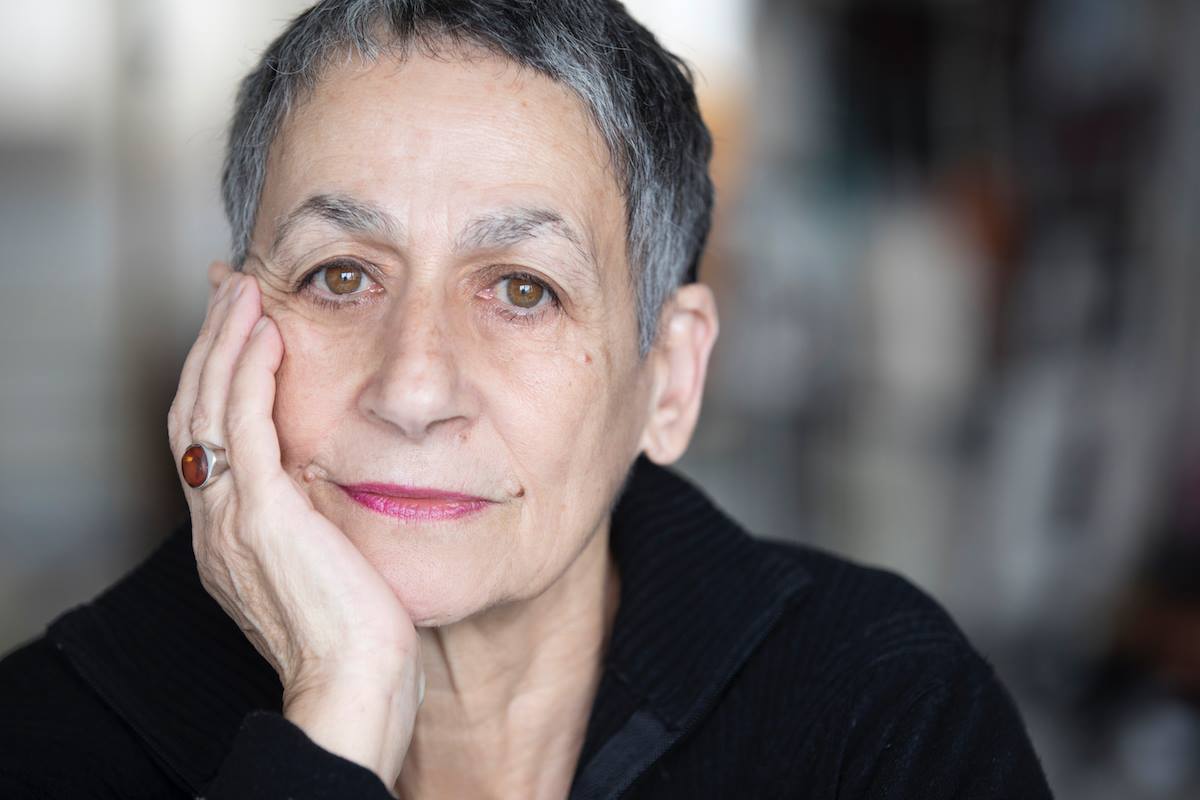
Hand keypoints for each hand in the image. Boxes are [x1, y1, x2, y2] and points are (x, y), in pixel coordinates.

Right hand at [166, 261, 421, 790]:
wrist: (354, 688)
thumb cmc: (357, 637)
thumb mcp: (325, 567)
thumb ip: (315, 523)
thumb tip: (336, 484)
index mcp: (226, 534)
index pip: (207, 436)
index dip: (216, 379)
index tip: (239, 332)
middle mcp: (214, 521)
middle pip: (193, 410)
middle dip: (209, 346)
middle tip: (229, 292)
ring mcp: (231, 517)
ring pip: (209, 407)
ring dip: (224, 342)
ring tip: (243, 291)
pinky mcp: (262, 515)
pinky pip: (245, 426)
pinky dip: (250, 373)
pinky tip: (267, 334)